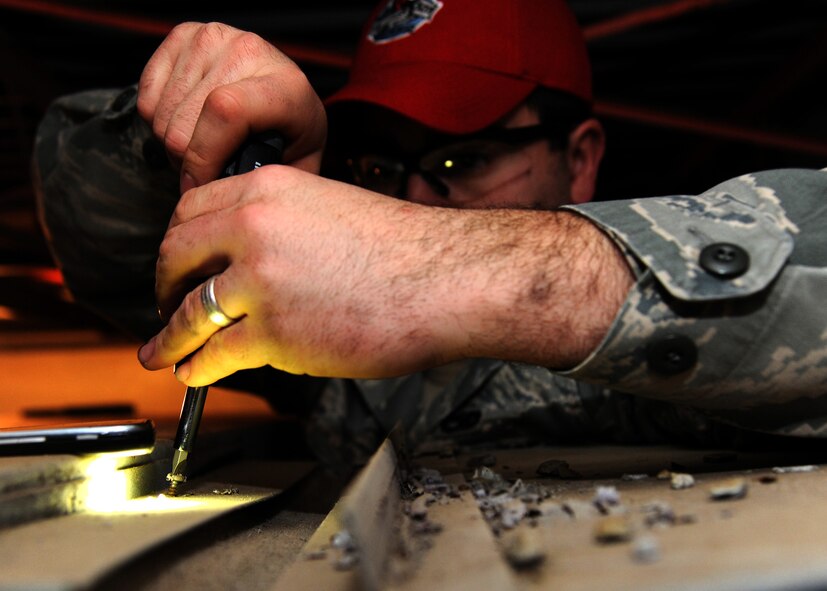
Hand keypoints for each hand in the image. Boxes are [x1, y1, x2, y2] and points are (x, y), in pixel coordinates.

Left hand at [136, 166, 632, 385]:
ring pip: (189, 311)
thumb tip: (251, 263)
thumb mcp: (332, 207)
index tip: (177, 264)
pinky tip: (194, 372)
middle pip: (176, 257)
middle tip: (165, 307)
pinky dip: (197, 367)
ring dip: (169, 337)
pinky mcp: (274, 332)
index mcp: (268, 189)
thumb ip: (282, 226)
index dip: (176, 244)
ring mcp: (261, 281)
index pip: (189, 210)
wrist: (446, 278)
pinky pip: (215, 352)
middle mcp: (254, 228)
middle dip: (163, 287)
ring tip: (162, 352)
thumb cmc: (406, 249)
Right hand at [137, 22, 326, 192]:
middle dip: (187, 162)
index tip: (200, 185)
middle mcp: (249, 51)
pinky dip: (157, 119)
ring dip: (173, 143)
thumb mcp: (296, 165)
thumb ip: (266, 180)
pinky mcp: (184, 35)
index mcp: (285, 86)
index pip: (225, 111)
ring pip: (161, 114)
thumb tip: (223, 193)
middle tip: (206, 169)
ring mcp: (213, 38)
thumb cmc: (292, 133)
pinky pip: (147, 96)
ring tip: (202, 145)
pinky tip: (188, 120)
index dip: (203, 157)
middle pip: (183, 123)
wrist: (287, 93)